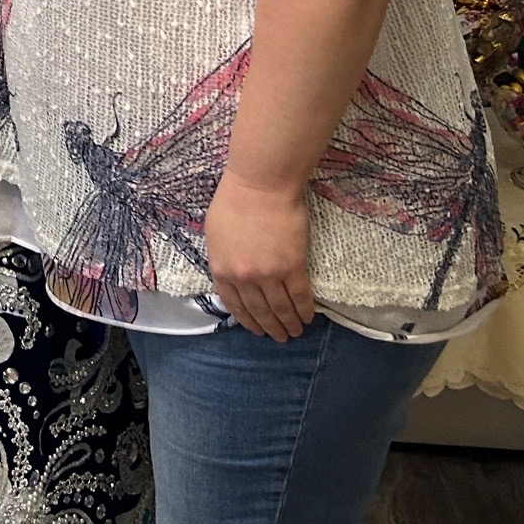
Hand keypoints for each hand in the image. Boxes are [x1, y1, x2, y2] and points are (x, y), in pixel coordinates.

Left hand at [203, 169, 313, 341]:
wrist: (260, 185)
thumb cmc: (234, 200)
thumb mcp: (215, 233)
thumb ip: (222, 258)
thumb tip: (230, 275)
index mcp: (221, 269)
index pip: (234, 304)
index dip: (247, 320)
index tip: (256, 329)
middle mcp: (244, 278)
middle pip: (258, 311)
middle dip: (270, 328)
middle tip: (280, 338)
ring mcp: (269, 275)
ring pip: (280, 308)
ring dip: (288, 324)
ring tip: (295, 332)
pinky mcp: (293, 267)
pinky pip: (300, 296)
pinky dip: (304, 310)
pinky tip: (307, 318)